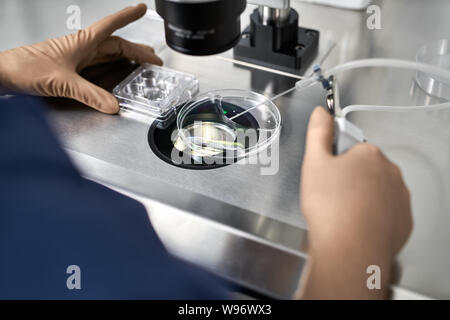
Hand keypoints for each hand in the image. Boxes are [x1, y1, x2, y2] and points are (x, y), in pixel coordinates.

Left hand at [0, 3, 161, 113]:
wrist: (5, 75)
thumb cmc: (25, 67)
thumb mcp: (62, 81)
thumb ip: (89, 94)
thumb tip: (113, 105)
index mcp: (82, 43)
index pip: (111, 26)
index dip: (127, 16)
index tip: (141, 9)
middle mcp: (82, 49)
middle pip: (117, 45)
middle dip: (137, 49)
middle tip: (153, 57)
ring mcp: (78, 60)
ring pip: (110, 56)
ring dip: (128, 59)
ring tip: (142, 65)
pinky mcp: (72, 71)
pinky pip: (100, 68)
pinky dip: (114, 70)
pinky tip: (118, 76)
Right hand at [298, 107, 411, 298]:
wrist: (350, 249)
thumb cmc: (331, 207)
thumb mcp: (314, 163)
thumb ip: (318, 133)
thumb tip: (321, 112)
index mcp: (369, 154)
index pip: (351, 149)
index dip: (335, 162)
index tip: (326, 177)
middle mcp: (390, 172)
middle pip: (365, 170)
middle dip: (349, 179)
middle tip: (330, 196)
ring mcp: (400, 197)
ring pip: (376, 192)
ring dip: (361, 198)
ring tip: (341, 213)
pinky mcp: (404, 221)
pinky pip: (385, 213)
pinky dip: (372, 217)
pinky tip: (355, 225)